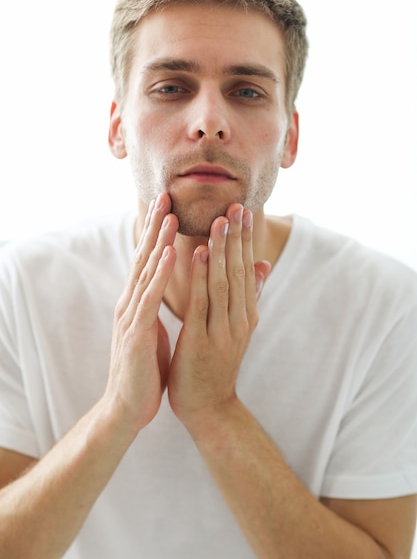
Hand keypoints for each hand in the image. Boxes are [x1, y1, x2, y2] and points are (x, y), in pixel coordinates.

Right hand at [104, 193, 177, 431]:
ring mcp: (131, 317)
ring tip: (169, 215)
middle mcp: (131, 304)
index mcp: (139, 303)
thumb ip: (160, 305)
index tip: (169, 205)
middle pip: (143, 258)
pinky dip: (157, 275)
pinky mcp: (135, 334)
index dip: (157, 233)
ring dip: (157, 242)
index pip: (149, 261)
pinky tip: (167, 255)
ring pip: (145, 273)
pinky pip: (148, 299)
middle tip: (164, 195)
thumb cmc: (146, 368)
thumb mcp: (157, 330)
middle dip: (154, 226)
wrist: (128, 408)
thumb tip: (168, 288)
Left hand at [168, 203, 269, 431]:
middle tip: (235, 205)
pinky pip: (201, 304)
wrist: (208, 408)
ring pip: (224, 283)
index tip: (243, 210)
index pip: (248, 269)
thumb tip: (263, 264)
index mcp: (246, 314)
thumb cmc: (217, 364)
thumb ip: (250, 296)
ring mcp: (223, 332)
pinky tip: (198, 254)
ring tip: (220, 221)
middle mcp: (239, 321)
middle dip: (237, 238)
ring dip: (222, 250)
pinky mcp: (203, 343)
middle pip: (239, 272)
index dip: (245, 239)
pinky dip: (201, 277)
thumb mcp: (239, 328)